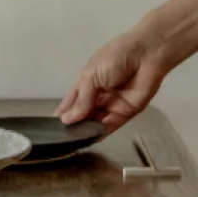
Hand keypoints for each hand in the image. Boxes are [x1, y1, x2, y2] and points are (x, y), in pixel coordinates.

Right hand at [58, 25, 175, 131]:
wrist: (147, 54)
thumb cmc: (115, 58)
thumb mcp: (91, 76)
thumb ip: (81, 100)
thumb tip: (67, 120)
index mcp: (87, 83)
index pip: (71, 102)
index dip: (63, 114)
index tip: (51, 128)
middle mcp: (98, 96)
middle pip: (83, 115)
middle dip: (73, 126)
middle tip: (61, 139)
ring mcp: (111, 106)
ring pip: (95, 123)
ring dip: (85, 131)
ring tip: (72, 142)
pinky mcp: (125, 114)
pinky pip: (110, 126)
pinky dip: (100, 134)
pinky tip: (89, 140)